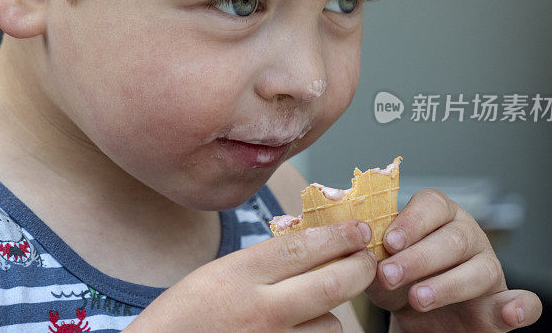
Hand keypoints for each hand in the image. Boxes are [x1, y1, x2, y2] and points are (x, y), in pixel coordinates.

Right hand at [125, 220, 376, 331]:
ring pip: (332, 323)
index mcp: (238, 275)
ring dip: (333, 311)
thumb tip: (313, 247)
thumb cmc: (185, 316)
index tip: (358, 228)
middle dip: (359, 266)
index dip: (338, 235)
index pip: (302, 247)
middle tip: (367, 258)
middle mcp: (261, 309)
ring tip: (315, 306)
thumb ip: (261, 262)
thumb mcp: (216, 275)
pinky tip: (303, 328)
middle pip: (332, 283)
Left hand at [365, 189, 541, 331]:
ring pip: (479, 269)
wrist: (416, 320)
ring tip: (418, 298)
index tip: (389, 241)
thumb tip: (360, 252)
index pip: (432, 205)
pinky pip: (524, 301)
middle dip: (418, 257)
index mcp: (437, 217)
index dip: (411, 221)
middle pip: (452, 237)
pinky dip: (522, 306)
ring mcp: (488, 267)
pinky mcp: (502, 302)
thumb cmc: (399, 283)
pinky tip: (512, 311)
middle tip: (389, 275)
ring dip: (448, 284)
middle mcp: (467, 236)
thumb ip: (372, 259)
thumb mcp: (379, 268)